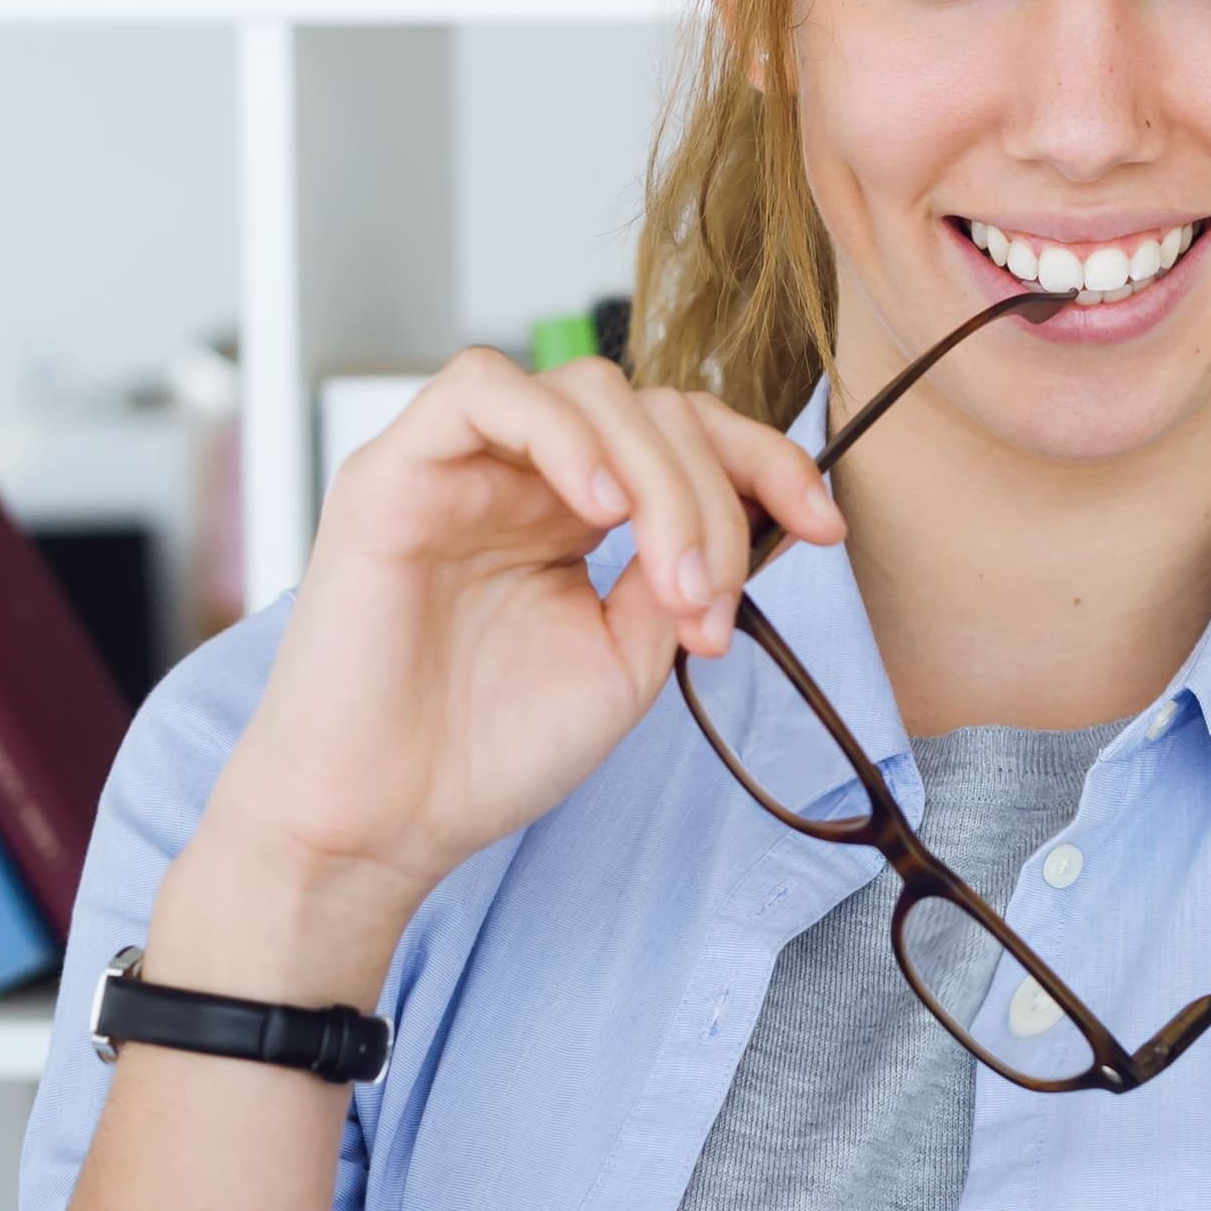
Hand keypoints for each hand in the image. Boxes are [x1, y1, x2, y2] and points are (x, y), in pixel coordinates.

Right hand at [197, 350, 841, 922]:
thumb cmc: (486, 752)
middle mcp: (521, 477)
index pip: (686, 437)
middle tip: (708, 607)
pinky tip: (599, 510)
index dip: (766, 463)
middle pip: (654, 410)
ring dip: (656, 477)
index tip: (826, 525)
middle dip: (713, 500)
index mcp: (573, 513)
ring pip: (587, 390)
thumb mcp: (626, 658)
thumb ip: (679, 574)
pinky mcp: (392, 471)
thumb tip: (752, 519)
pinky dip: (560, 434)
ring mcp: (457, 467)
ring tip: (666, 582)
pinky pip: (480, 388)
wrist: (384, 822)